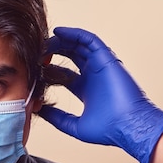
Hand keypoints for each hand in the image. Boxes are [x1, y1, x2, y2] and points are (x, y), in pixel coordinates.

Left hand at [38, 27, 162, 162]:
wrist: (129, 127)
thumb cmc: (109, 129)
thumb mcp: (74, 125)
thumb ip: (57, 118)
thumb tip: (39, 111)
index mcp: (85, 88)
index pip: (63, 72)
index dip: (48, 68)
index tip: (33, 67)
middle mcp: (92, 75)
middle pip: (70, 55)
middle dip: (52, 51)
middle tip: (37, 51)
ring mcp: (100, 66)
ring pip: (78, 45)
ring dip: (61, 41)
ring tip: (44, 42)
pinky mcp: (107, 59)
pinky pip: (90, 41)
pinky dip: (75, 34)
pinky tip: (59, 32)